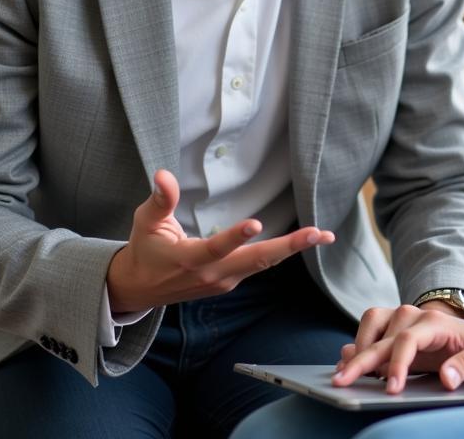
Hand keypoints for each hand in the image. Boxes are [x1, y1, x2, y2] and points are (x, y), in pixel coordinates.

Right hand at [106, 169, 334, 313]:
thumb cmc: (144, 249)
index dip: (235, 237)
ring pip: (262, 264)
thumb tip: (163, 174)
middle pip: (254, 261)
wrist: (139, 289)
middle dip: (287, 247)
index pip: (216, 249)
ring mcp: (224, 281)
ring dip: (292, 249)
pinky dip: (282, 252)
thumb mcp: (145, 222)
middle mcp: (211, 274)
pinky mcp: (230, 280)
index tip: (256, 224)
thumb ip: (160, 200)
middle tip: (317, 234)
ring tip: (324, 235)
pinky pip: (259, 265)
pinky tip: (306, 240)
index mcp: (188, 260)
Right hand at [334, 295, 463, 394]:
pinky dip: (359, 346)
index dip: (397, 364)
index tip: (392, 390)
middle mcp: (417, 317)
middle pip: (382, 335)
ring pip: (372, 324)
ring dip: (357, 348)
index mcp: (437, 323)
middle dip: (360, 358)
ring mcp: (406, 323)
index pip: (408, 339)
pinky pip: (374, 332)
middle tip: (342, 382)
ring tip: (343, 373)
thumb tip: (446, 380)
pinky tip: (348, 361)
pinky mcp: (401, 333)